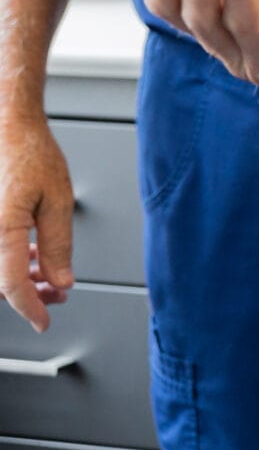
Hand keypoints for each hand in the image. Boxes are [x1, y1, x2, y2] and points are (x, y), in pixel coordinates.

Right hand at [0, 116, 74, 330]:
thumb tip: (62, 281)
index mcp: (0, 228)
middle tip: (59, 296)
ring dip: (23, 279)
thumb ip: (58, 246)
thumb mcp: (57, 200)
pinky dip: (14, 261)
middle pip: (1, 283)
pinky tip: (35, 257)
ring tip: (52, 277)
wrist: (9, 127)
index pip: (11, 285)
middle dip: (31, 294)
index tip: (45, 322)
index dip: (30, 308)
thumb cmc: (31, 153)